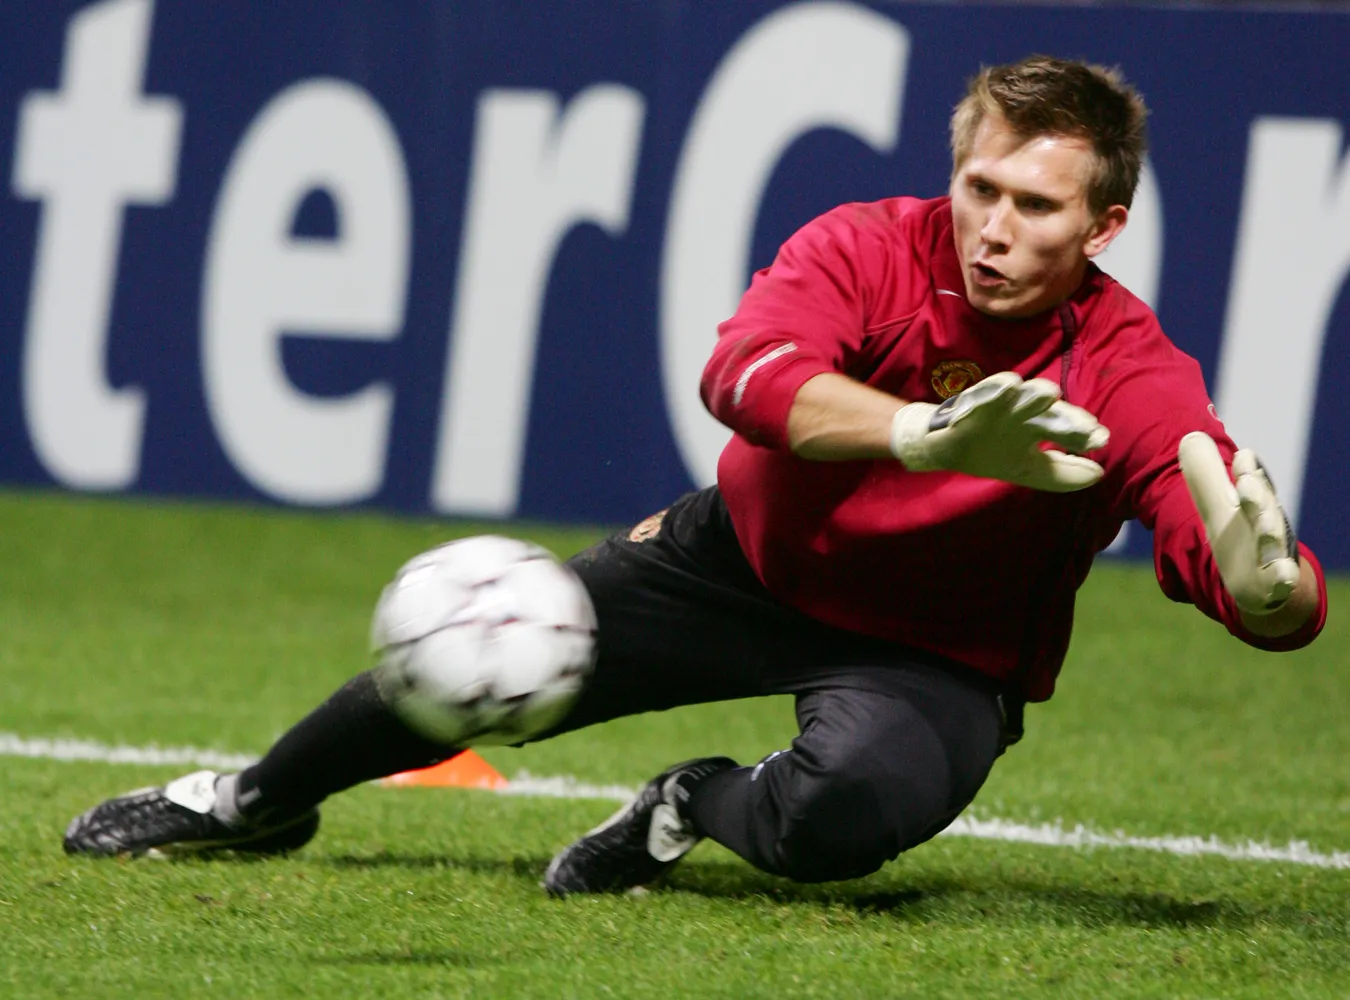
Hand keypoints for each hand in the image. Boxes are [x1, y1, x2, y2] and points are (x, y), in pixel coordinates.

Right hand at [888, 371, 1108, 491]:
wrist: (943, 446)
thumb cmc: (991, 452)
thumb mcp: (1028, 469)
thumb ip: (1062, 474)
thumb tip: (1099, 473)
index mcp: (1039, 427)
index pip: (1067, 430)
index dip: (1083, 434)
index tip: (1100, 439)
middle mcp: (1024, 413)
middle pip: (1049, 412)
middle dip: (1066, 418)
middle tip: (1084, 425)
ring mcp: (1000, 405)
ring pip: (1022, 396)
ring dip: (1035, 394)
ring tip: (1049, 393)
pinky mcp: (974, 399)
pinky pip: (986, 390)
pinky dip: (996, 387)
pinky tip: (1010, 385)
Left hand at [1178, 431, 1299, 613]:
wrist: (1262, 583)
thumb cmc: (1240, 537)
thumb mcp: (1219, 506)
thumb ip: (1206, 476)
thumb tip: (1191, 440)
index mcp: (1252, 505)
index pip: (1252, 483)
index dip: (1248, 470)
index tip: (1243, 456)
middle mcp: (1266, 524)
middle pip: (1264, 507)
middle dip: (1257, 495)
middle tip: (1246, 484)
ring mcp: (1273, 552)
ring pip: (1274, 540)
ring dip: (1270, 533)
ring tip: (1264, 529)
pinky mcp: (1275, 581)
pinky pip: (1282, 579)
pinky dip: (1283, 577)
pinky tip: (1284, 576)